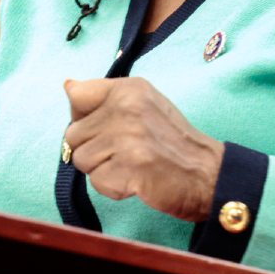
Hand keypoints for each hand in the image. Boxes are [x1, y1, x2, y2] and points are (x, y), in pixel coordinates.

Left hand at [63, 77, 223, 222]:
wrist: (206, 174)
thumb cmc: (172, 142)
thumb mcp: (143, 104)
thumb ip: (105, 96)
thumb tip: (68, 86)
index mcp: (129, 89)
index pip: (77, 96)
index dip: (84, 118)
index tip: (105, 127)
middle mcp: (127, 107)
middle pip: (73, 134)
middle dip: (92, 150)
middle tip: (123, 153)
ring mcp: (128, 137)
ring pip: (80, 160)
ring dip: (101, 170)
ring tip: (130, 166)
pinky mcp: (129, 167)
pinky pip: (96, 182)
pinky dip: (112, 187)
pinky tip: (135, 180)